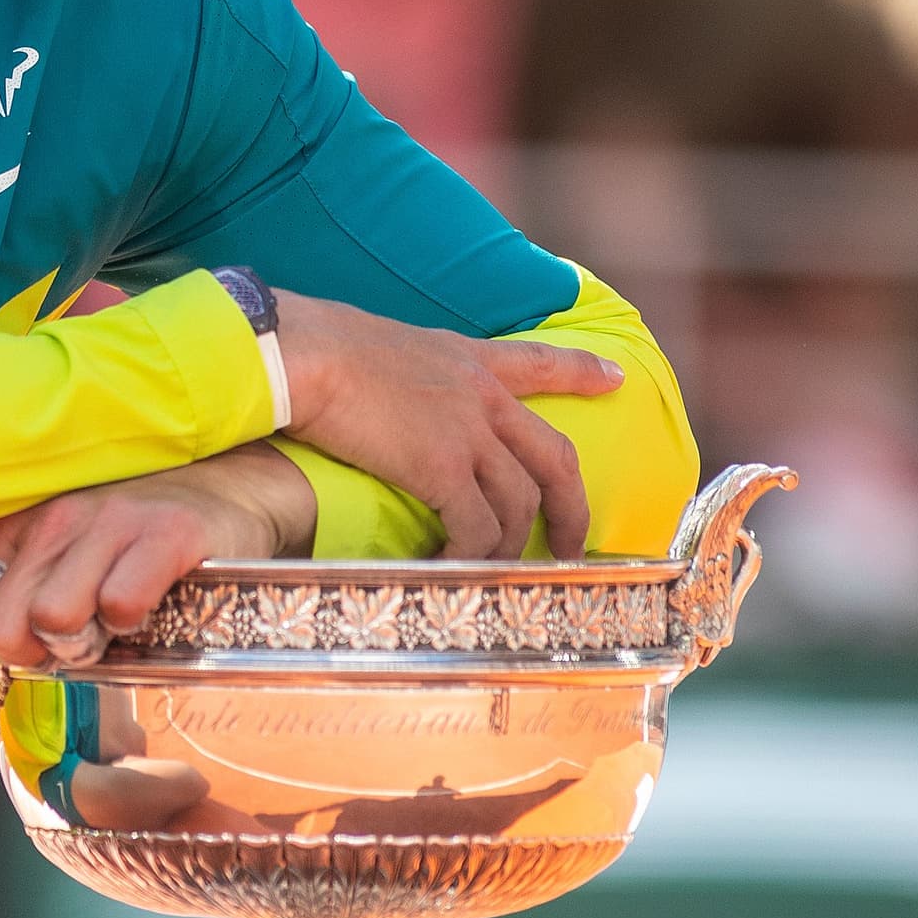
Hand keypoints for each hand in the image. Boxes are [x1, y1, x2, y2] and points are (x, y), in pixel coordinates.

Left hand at [0, 444, 314, 669]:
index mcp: (26, 516)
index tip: (23, 634)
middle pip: (2, 622)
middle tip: (69, 641)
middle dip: (30, 650)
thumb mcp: (59, 536)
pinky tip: (148, 605)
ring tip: (110, 624)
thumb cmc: (135, 524)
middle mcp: (60, 514)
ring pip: (55, 615)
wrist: (232, 487)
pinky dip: (132, 621)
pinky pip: (122, 603)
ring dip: (82, 639)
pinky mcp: (168, 535)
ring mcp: (113, 522)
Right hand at [270, 287, 617, 556]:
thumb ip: (406, 374)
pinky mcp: (442, 468)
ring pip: (519, 505)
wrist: (301, 352)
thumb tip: (386, 396)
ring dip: (507, 548)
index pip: (538, 361)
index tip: (616, 377)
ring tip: (489, 572)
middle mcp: (482, 396)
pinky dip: (468, 557)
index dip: (581, 371)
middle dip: (571, 510)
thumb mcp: (382, 345)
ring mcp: (468, 432)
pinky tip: (446, 567)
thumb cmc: (319, 346)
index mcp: (468, 360)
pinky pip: (476, 529)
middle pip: (555, 458)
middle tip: (570, 548)